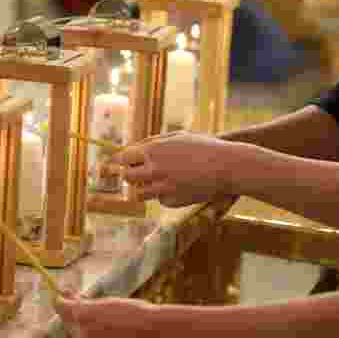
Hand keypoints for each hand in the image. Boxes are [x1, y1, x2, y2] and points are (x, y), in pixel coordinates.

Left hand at [55, 293, 166, 337]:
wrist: (157, 331)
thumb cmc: (136, 311)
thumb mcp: (109, 303)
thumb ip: (87, 305)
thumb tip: (73, 300)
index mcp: (82, 314)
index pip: (60, 306)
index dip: (61, 299)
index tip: (64, 294)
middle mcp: (83, 334)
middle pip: (70, 324)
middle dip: (75, 315)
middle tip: (83, 303)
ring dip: (91, 331)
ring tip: (111, 322)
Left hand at [103, 132, 238, 206]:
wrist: (227, 166)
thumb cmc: (204, 146)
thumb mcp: (177, 136)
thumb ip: (153, 142)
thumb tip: (132, 148)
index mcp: (153, 150)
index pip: (122, 158)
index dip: (115, 162)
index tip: (111, 166)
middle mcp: (154, 170)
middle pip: (127, 177)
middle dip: (129, 176)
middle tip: (136, 173)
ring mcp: (163, 187)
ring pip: (139, 193)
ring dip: (144, 188)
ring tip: (160, 179)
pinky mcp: (172, 201)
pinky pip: (159, 199)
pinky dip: (165, 194)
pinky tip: (181, 186)